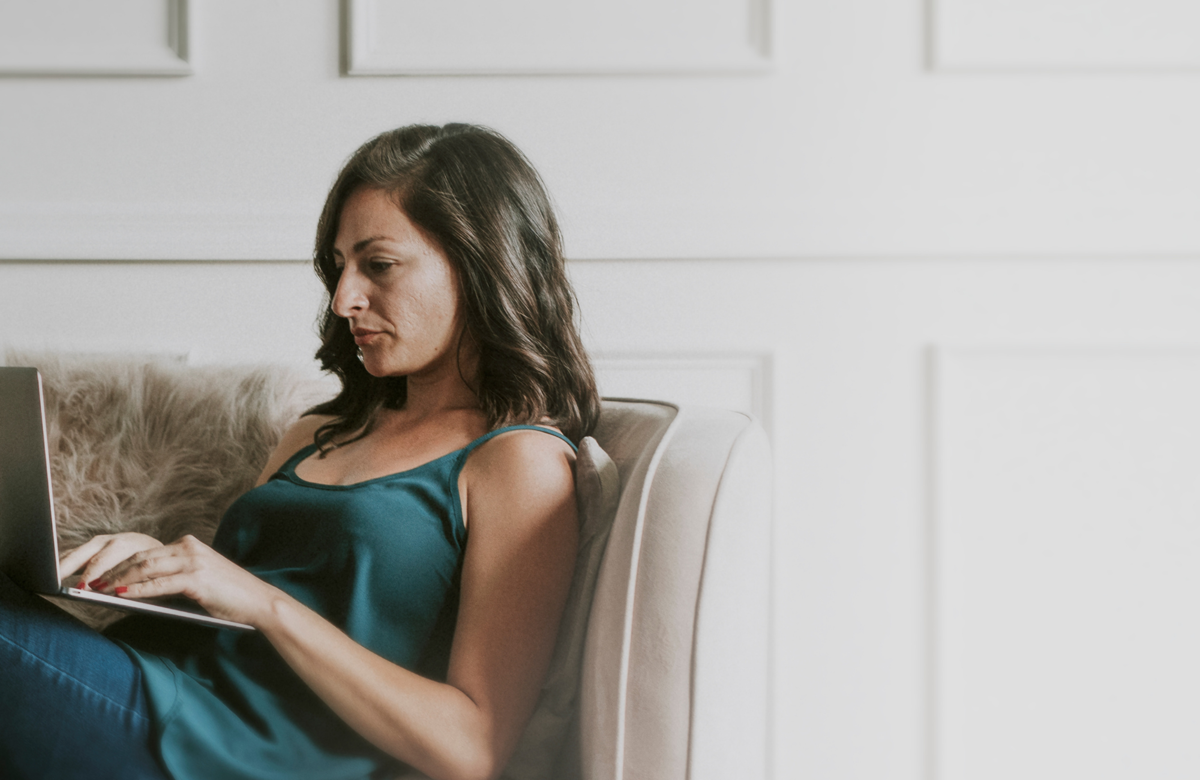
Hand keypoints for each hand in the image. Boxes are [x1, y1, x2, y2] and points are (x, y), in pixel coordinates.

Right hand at [59, 532, 163, 589]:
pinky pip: (73, 556)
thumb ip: (135, 582)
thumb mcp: (151, 575)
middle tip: (55, 582)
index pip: (105, 561)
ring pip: (76, 554)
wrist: (157, 551)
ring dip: (62, 566)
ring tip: (47, 580)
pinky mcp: (91, 548)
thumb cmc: (154, 568)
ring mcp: (99, 542)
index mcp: (128, 545)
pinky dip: (63, 565)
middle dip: (69, 568)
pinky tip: (52, 575)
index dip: (92, 575)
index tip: (81, 588)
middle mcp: (112, 541)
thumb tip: (119, 593)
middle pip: (86, 554)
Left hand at [92, 534, 278, 626]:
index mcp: (189, 545)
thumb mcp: (199, 577)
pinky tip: (122, 595)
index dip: (121, 563)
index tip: (101, 574)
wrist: (259, 601)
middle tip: (91, 583)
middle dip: (113, 570)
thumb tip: (138, 586)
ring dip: (119, 579)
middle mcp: (190, 548)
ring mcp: (193, 562)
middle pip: (142, 557)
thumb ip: (174, 575)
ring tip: (100, 590)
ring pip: (146, 567)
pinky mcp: (196, 579)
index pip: (147, 552)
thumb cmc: (230, 594)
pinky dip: (138, 590)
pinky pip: (159, 584)